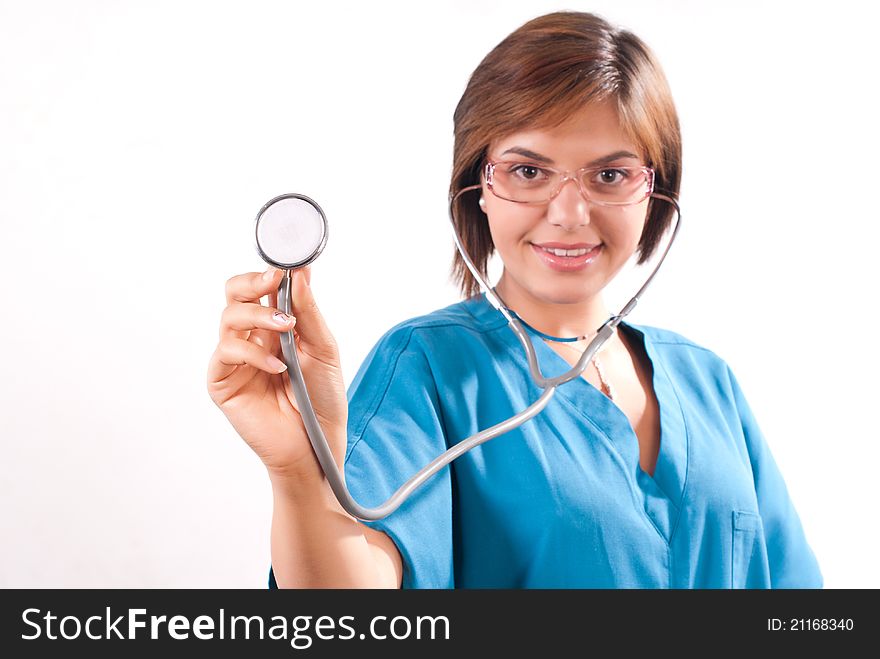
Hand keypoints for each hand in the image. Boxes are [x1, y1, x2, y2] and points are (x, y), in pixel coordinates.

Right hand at [207, 266, 347, 479]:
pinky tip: (278, 366)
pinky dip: (253, 354)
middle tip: (273, 282)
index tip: (285, 268)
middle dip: (251, 282)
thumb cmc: (321, 398)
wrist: (317, 442)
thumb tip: (301, 273)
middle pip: (234, 294)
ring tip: (287, 329)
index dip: (267, 275)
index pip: (259, 288)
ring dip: (259, 316)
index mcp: (274, 326)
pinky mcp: (223, 382)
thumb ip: (309, 313)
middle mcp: (251, 337)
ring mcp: (235, 359)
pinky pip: (227, 353)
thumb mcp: (323, 349)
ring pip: (229, 317)